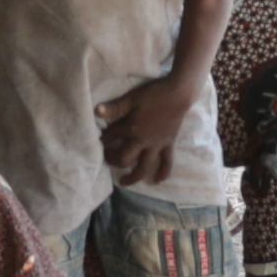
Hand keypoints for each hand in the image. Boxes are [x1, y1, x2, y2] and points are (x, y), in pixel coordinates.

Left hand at [103, 64, 206, 187]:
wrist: (179, 94)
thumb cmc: (154, 94)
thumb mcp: (132, 98)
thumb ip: (115, 107)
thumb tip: (96, 112)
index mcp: (131, 129)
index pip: (110, 138)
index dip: (102, 140)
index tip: (98, 142)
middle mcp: (142, 141)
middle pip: (125, 158)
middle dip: (114, 160)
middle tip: (108, 158)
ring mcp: (156, 146)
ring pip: (143, 167)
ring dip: (133, 177)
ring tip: (124, 182)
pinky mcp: (168, 145)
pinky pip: (167, 162)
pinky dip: (163, 172)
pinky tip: (158, 181)